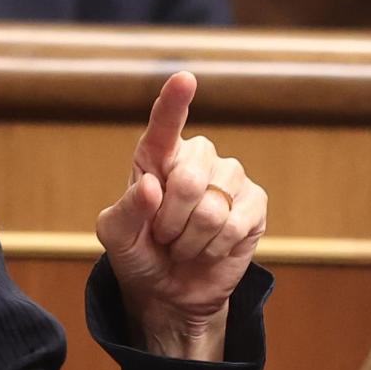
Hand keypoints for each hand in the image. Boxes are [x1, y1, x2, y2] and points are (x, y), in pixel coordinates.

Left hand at [94, 72, 266, 360]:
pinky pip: (236, 224)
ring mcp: (228, 178)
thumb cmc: (139, 253)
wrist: (170, 290)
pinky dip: (215, 247)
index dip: (174, 102)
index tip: (184, 78)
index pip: (164, 126)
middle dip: (170, 220)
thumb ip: (126, 211)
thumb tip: (151, 186)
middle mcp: (195, 158)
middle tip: (163, 234)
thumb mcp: (115, 237)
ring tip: (184, 242)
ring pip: (212, 208)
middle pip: (187, 179)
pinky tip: (210, 248)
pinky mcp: (255, 203)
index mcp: (155, 157)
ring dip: (191, 238)